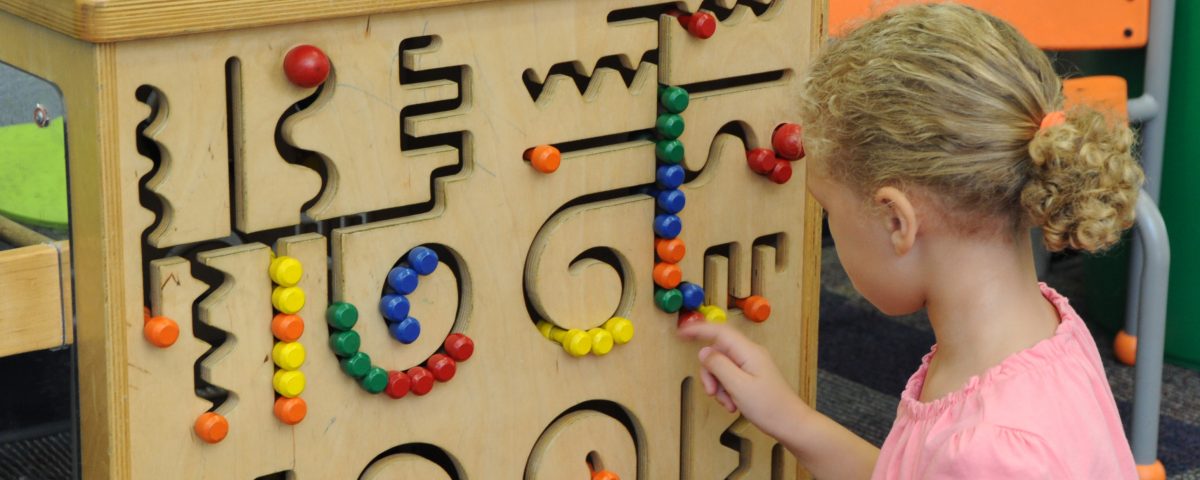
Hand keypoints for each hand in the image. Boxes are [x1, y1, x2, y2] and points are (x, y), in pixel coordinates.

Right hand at [677, 321, 808, 437]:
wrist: (791, 424)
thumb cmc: (770, 408)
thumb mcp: (739, 386)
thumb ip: (719, 366)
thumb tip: (703, 351)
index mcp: (748, 352)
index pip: (719, 331)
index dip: (698, 329)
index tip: (681, 332)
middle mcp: (750, 354)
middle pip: (717, 353)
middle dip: (710, 373)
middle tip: (713, 392)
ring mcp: (751, 365)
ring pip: (721, 367)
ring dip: (719, 386)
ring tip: (728, 403)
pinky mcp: (751, 376)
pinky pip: (730, 377)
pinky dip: (726, 390)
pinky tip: (734, 404)